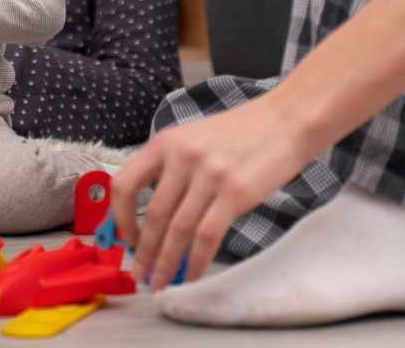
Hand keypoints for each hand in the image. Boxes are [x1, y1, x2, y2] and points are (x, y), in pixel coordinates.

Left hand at [110, 94, 311, 287]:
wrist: (284, 121)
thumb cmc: (239, 133)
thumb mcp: (192, 140)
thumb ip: (170, 170)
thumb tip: (153, 216)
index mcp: (165, 143)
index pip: (124, 184)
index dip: (120, 218)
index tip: (127, 239)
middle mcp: (182, 157)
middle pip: (154, 215)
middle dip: (144, 252)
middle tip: (140, 275)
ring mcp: (208, 175)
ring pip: (178, 230)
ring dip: (166, 262)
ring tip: (161, 282)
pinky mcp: (235, 193)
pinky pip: (206, 236)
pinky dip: (196, 261)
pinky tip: (192, 275)